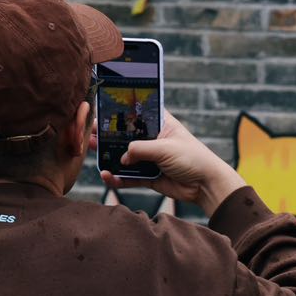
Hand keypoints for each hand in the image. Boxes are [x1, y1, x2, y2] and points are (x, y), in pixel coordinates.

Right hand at [103, 113, 244, 218]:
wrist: (207, 185)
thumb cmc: (192, 158)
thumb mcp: (164, 148)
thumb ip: (140, 149)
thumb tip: (121, 157)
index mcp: (160, 124)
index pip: (137, 114)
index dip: (120, 112)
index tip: (100, 110)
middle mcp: (153, 140)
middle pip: (125, 136)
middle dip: (107, 136)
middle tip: (88, 134)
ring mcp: (150, 158)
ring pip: (124, 157)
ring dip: (108, 156)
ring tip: (90, 152)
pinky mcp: (149, 177)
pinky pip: (129, 177)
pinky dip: (118, 178)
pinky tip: (107, 177)